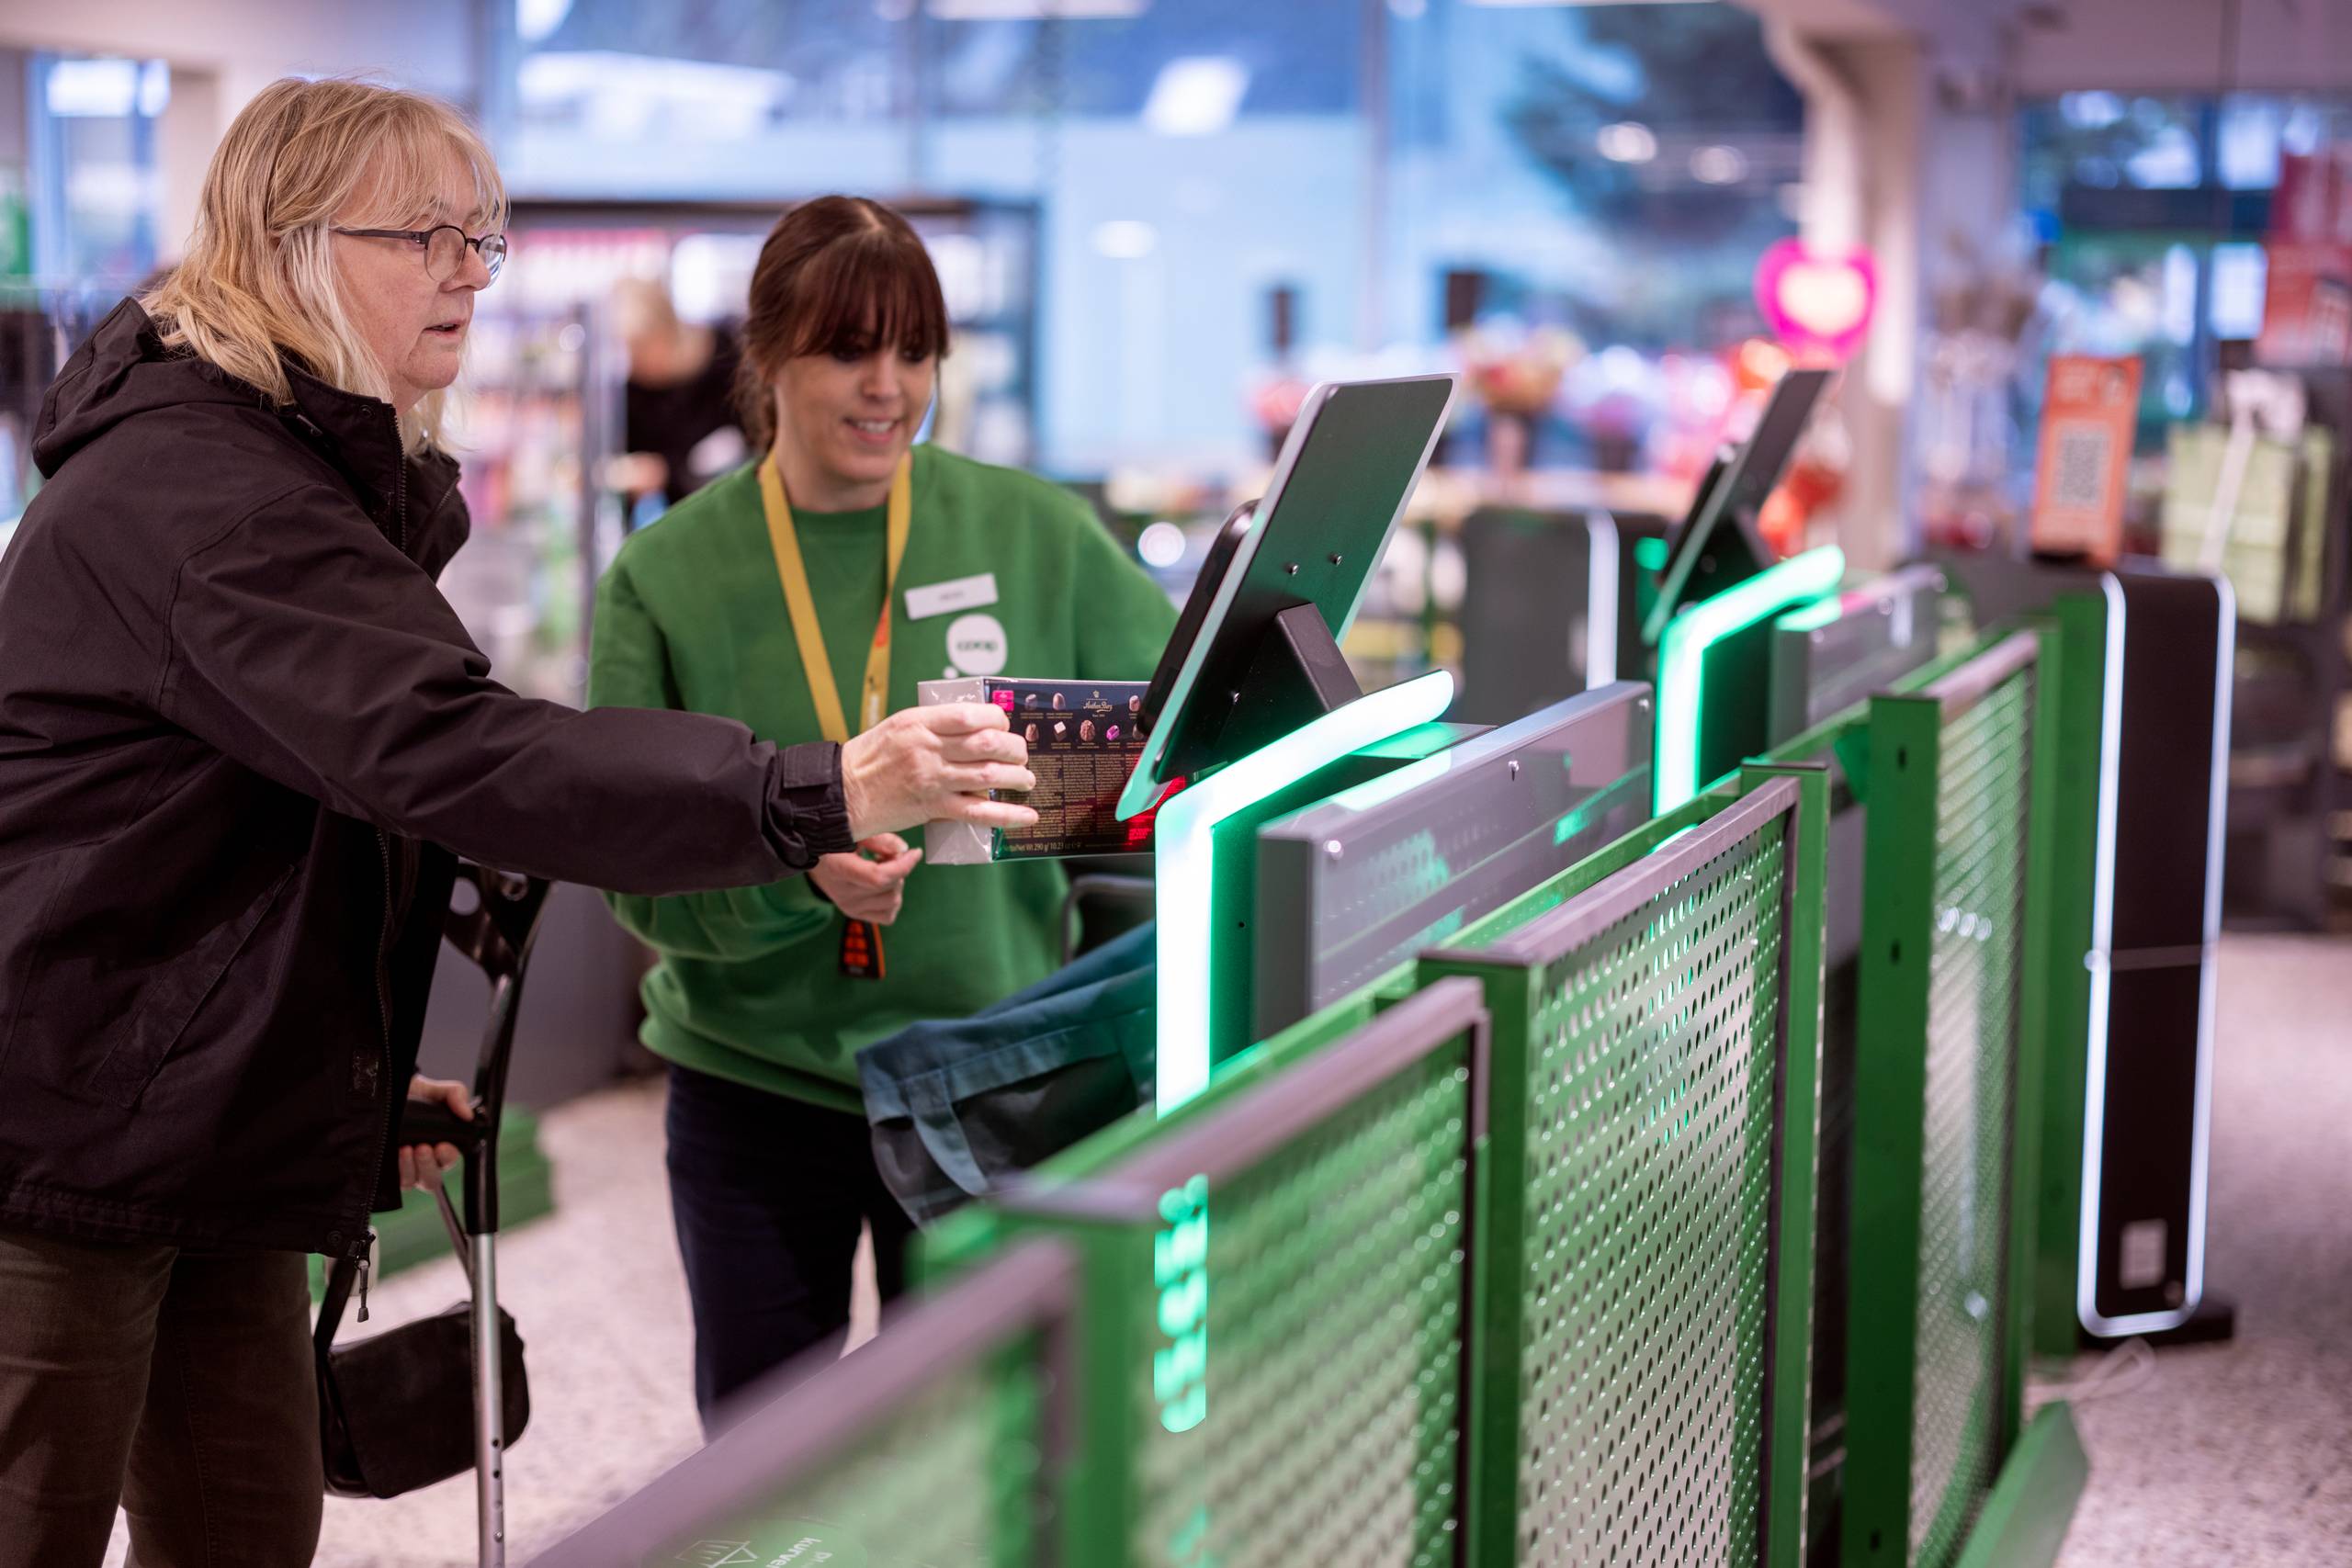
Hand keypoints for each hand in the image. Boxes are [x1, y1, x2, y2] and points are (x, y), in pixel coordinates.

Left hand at [399, 1074, 470, 1191]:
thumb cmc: (412, 1094)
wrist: (384, 1094)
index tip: (442, 1145)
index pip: (449, 1160)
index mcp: (441, 1146)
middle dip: (429, 1165)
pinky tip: (395, 1153)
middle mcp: (424, 1162)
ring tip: (406, 1149)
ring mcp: (406, 1169)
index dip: (448, 1156)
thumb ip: (456, 1095)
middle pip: (433, 1180)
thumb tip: (467, 1114)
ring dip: (411, 1168)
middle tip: (423, 1148)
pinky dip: (398, 1170)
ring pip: (414, 1182)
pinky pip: (396, 1182)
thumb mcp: (435, 1090)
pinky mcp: (388, 1173)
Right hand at [810, 834, 921, 924]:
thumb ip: (879, 839)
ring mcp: (849, 907)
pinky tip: (884, 885)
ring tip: (884, 867)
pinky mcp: (855, 914)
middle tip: (890, 854)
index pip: (878, 877)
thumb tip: (903, 849)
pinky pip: (888, 916)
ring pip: (893, 902)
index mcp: (839, 870)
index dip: (902, 866)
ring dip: (897, 883)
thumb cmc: (835, 840)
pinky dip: (893, 900)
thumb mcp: (854, 831)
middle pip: (889, 888)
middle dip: (900, 868)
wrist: (815, 857)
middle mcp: (843, 894)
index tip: (916, 852)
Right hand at [841, 704, 1040, 838]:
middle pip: (987, 743)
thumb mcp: (900, 726)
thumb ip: (935, 724)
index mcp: (919, 722)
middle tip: (1021, 754)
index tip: (1005, 726)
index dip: (998, 720)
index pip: (971, 714)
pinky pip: (977, 812)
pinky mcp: (933, 808)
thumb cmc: (871, 758)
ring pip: (988, 775)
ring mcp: (932, 779)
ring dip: (1016, 777)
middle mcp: (928, 748)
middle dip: (1015, 749)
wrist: (843, 794)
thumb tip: (975, 727)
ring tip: (1026, 780)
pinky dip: (1007, 815)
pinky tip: (1027, 815)